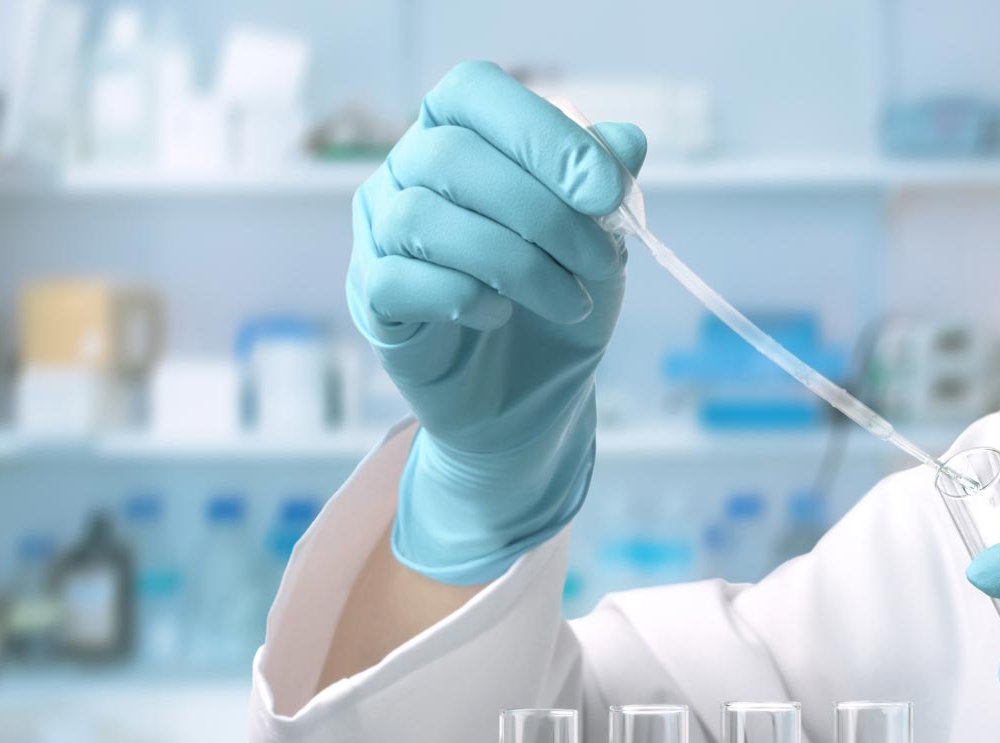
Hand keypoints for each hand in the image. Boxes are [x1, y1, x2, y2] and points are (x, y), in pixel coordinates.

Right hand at [347, 61, 646, 584]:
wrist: (534, 394)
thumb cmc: (560, 295)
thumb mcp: (601, 237)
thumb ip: (607, 184)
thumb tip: (627, 142)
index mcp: (460, 131)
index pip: (474, 91)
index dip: (541, 132)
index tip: (606, 191)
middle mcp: (407, 170)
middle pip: (452, 155)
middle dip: (544, 213)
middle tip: (600, 262)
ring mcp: (380, 232)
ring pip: (423, 217)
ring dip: (515, 263)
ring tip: (567, 299)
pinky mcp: (372, 297)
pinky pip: (398, 279)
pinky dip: (464, 297)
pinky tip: (501, 315)